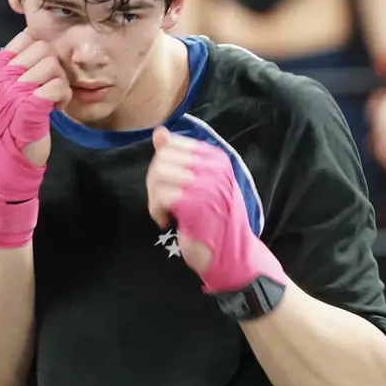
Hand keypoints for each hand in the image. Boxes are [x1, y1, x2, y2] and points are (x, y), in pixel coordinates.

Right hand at [0, 30, 72, 167]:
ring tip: (51, 100)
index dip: (42, 53)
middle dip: (54, 68)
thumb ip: (18, 64)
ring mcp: (13, 92)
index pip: (27, 37)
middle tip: (49, 88)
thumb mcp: (6, 89)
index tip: (41, 72)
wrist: (7, 159)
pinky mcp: (29, 108)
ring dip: (60, 83)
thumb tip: (38, 38)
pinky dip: (64, 97)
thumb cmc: (12, 122)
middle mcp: (0, 77)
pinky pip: (58, 86)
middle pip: (43, 49)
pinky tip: (55, 108)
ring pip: (53, 65)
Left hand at [146, 127, 213, 274]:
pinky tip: (165, 221)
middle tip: (162, 202)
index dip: (161, 165)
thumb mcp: (198, 182)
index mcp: (217, 158)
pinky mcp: (198, 205)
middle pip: (162, 159)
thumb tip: (159, 131)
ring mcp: (208, 186)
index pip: (171, 144)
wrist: (232, 254)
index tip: (168, 185)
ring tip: (164, 212)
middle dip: (154, 183)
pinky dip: (157, 211)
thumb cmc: (213, 219)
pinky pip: (162, 196)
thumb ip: (178, 156)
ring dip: (154, 198)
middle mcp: (215, 168)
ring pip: (159, 176)